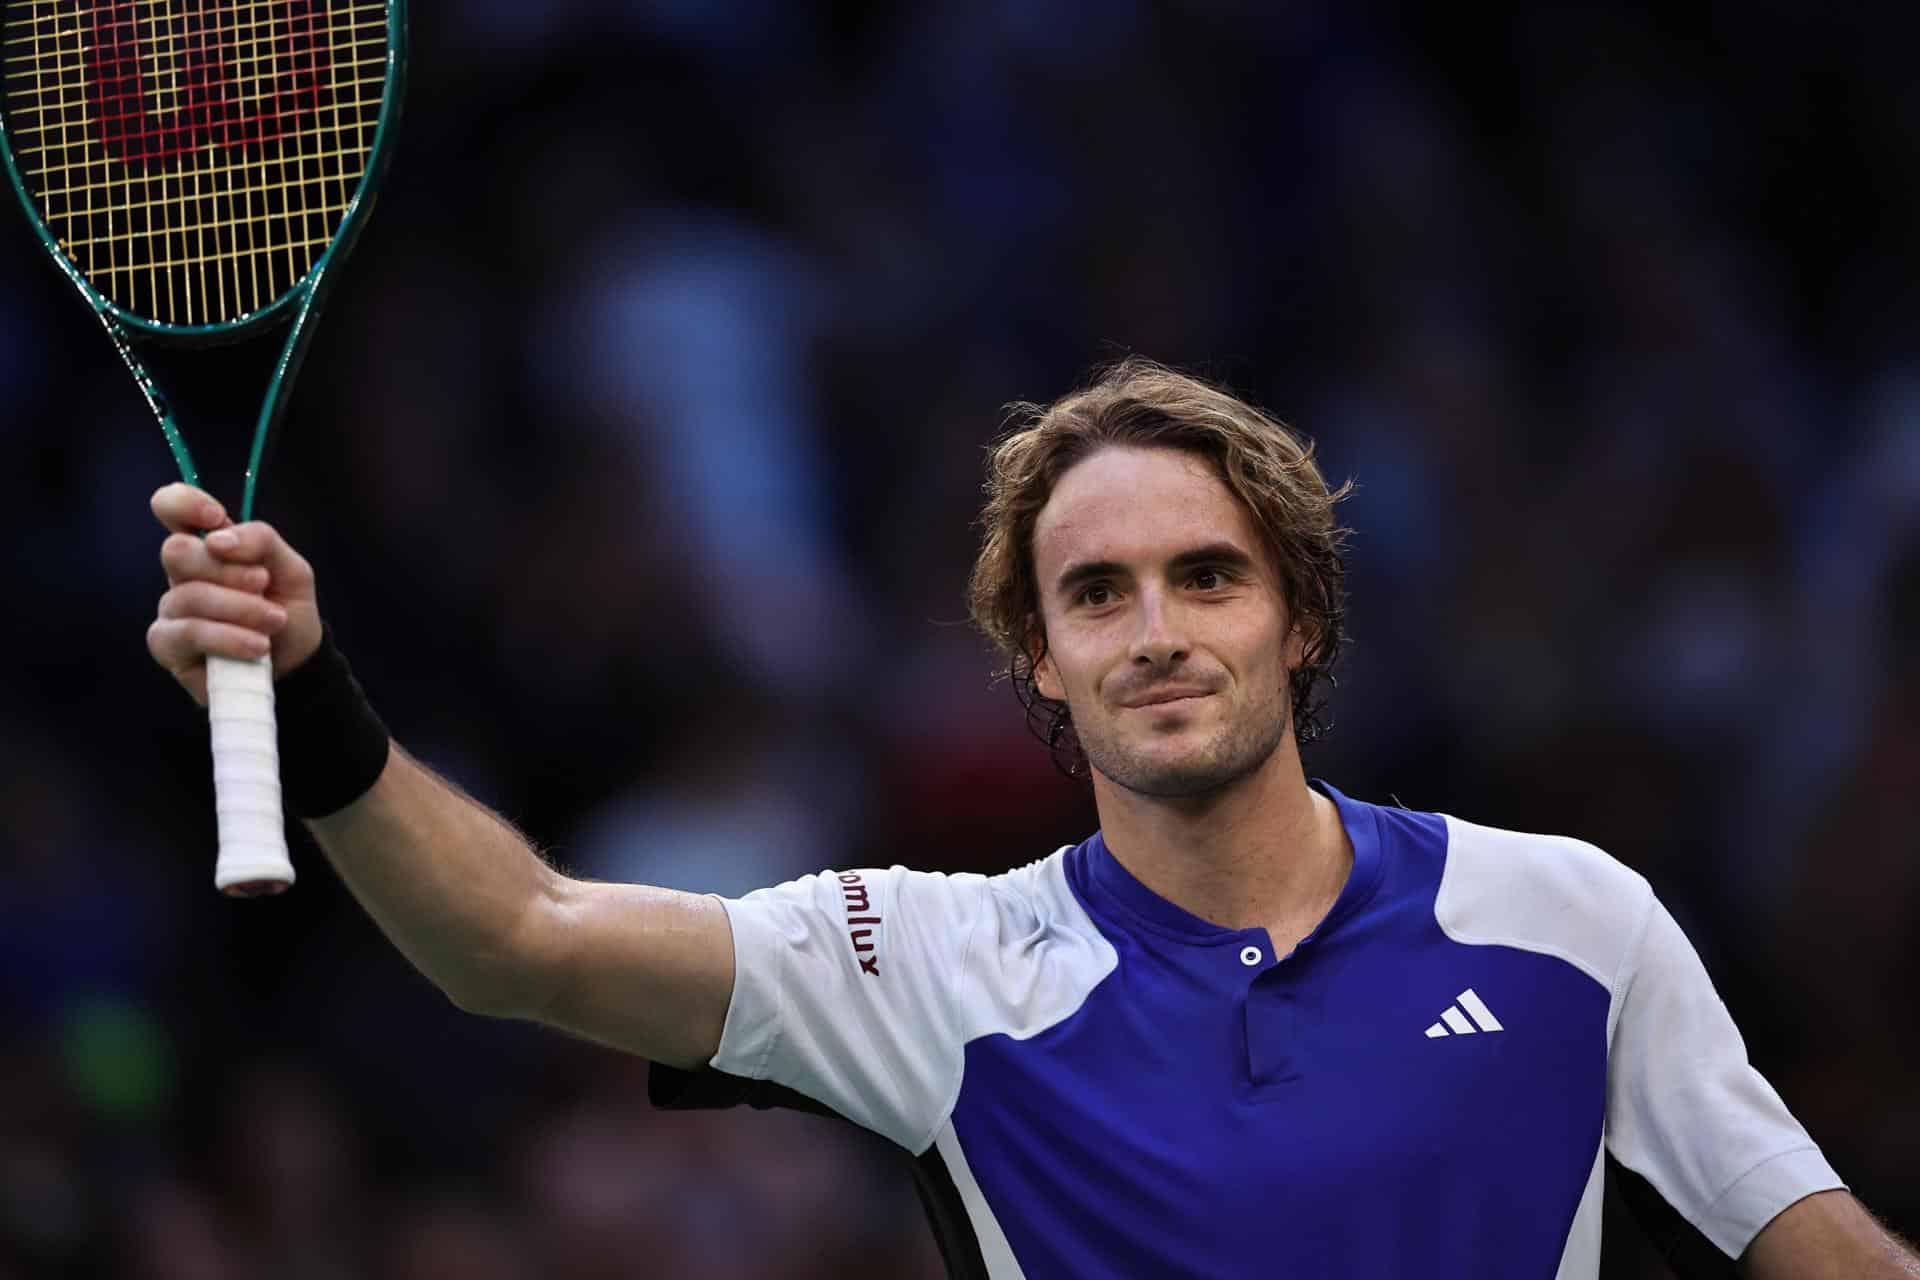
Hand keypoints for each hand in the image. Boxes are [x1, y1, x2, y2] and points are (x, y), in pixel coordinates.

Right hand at [148, 483, 323, 705]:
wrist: (295, 662)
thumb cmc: (286, 609)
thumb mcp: (290, 569)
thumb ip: (261, 541)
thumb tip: (218, 540)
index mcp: (208, 545)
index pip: (172, 506)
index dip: (185, 503)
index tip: (216, 517)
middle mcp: (183, 573)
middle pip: (176, 550)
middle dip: (228, 569)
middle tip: (263, 584)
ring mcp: (171, 608)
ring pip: (189, 596)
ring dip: (241, 609)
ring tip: (274, 622)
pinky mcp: (167, 644)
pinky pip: (188, 633)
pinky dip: (229, 638)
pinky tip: (257, 647)